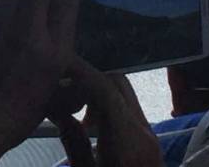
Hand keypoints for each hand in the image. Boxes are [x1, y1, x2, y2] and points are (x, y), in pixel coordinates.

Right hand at [47, 57, 163, 166]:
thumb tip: (58, 112)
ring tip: (74, 110)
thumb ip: (73, 143)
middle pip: (117, 83)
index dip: (81, 72)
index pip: (105, 90)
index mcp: (126, 143)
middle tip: (61, 87)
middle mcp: (143, 132)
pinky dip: (107, 105)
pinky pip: (128, 109)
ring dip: (97, 92)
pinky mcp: (150, 140)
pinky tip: (90, 124)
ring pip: (124, 93)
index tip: (58, 66)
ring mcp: (150, 135)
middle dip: (88, 78)